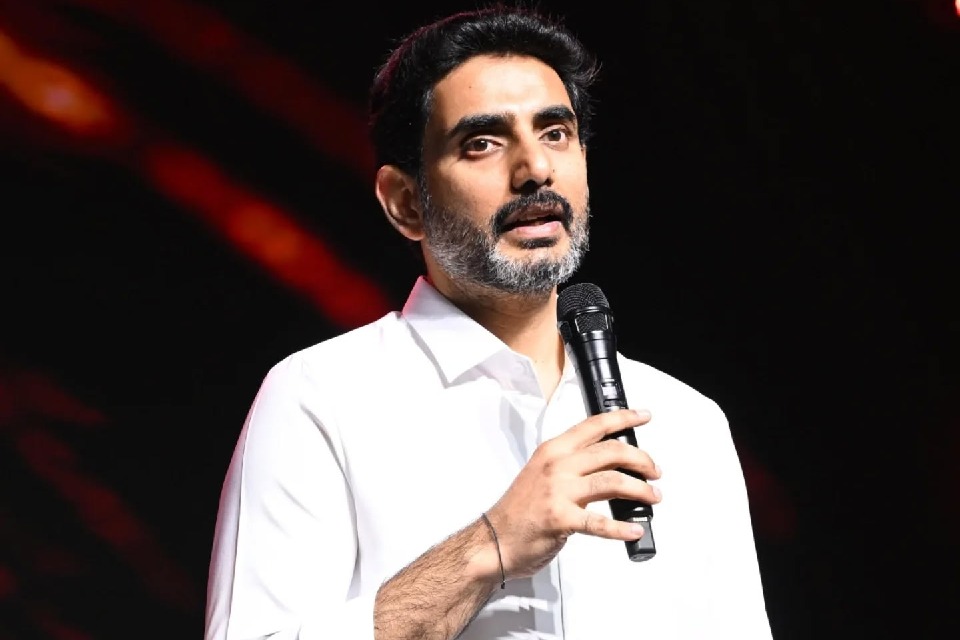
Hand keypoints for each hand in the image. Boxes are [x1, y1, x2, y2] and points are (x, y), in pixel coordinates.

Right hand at [485, 409, 660, 578]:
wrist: (494, 540)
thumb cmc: (520, 510)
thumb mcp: (543, 474)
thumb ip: (572, 466)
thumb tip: (611, 466)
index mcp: (553, 450)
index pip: (594, 426)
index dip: (624, 418)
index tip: (644, 416)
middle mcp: (557, 465)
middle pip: (611, 451)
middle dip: (641, 460)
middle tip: (655, 471)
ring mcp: (558, 491)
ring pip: (612, 481)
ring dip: (640, 489)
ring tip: (653, 497)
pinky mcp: (560, 518)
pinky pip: (599, 522)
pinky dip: (621, 528)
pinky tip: (634, 530)